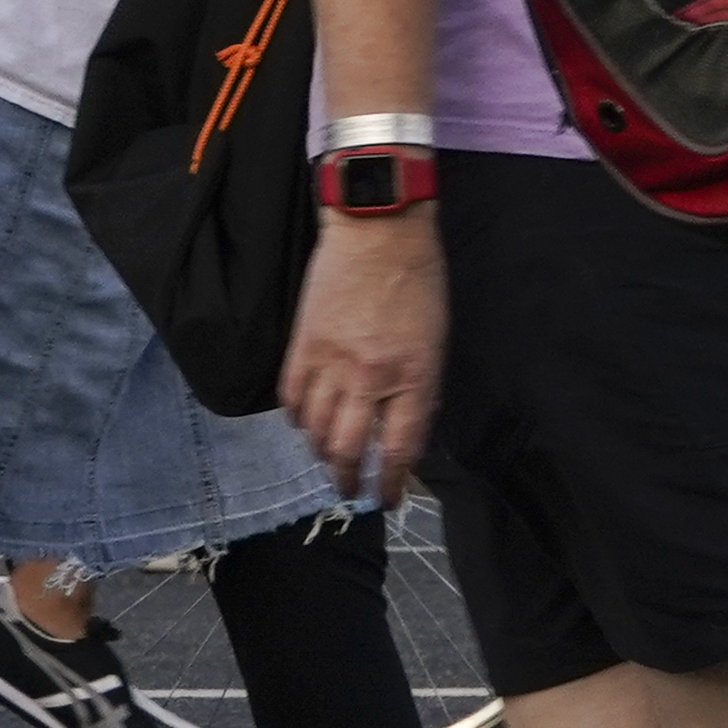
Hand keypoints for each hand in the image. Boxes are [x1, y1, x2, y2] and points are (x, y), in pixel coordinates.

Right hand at [277, 206, 447, 502]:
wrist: (378, 229)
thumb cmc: (419, 281)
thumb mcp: (436, 342)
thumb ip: (419, 390)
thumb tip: (400, 431)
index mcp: (414, 377)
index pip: (398, 450)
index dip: (389, 484)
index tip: (385, 498)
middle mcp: (371, 377)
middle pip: (348, 450)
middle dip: (347, 480)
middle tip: (348, 490)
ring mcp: (331, 361)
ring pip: (315, 430)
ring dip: (320, 453)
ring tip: (327, 459)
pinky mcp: (302, 344)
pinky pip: (291, 398)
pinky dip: (296, 418)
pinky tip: (304, 422)